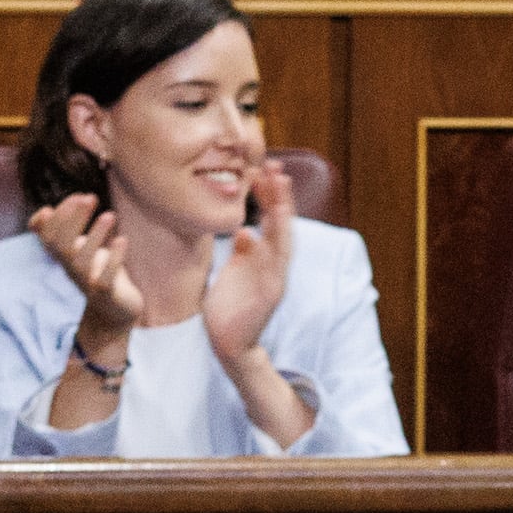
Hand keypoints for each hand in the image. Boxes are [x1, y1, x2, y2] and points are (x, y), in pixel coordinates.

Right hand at [25, 197, 144, 360]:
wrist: (115, 311)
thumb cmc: (97, 273)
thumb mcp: (78, 250)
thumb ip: (62, 231)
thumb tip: (42, 212)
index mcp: (64, 256)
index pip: (49, 234)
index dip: (61, 214)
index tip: (80, 196)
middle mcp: (71, 269)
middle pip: (62, 245)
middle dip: (73, 219)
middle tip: (89, 197)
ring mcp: (87, 283)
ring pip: (82, 261)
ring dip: (95, 235)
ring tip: (110, 215)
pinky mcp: (106, 294)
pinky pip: (105, 279)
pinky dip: (114, 259)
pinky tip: (122, 240)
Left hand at [200, 162, 295, 367]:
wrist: (230, 344)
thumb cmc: (230, 308)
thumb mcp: (234, 273)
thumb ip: (242, 253)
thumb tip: (245, 232)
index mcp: (265, 259)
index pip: (272, 221)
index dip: (272, 196)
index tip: (266, 169)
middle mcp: (274, 267)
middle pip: (282, 225)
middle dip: (281, 197)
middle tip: (276, 167)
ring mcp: (274, 281)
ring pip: (282, 242)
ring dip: (280, 216)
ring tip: (278, 190)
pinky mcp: (268, 297)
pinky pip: (268, 270)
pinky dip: (262, 253)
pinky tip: (251, 233)